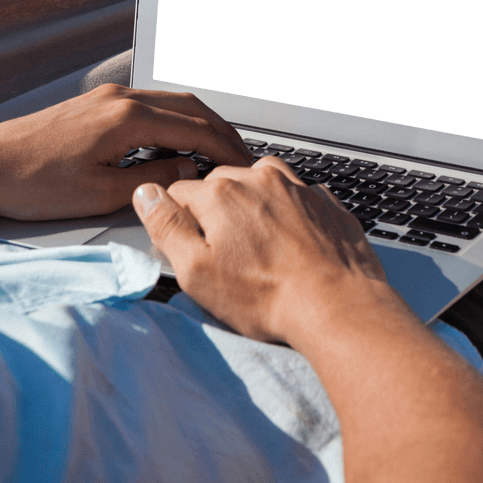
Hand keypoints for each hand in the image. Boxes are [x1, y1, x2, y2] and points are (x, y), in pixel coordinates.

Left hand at [0, 84, 251, 219]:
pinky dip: (175, 119)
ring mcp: (108, 96)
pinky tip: (177, 139)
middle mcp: (121, 98)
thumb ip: (153, 181)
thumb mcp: (100, 194)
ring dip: (199, 122)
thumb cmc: (33, 182)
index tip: (244, 165)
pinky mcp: (97, 103)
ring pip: (171, 101)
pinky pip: (150, 104)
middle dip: (221, 129)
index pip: (195, 129)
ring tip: (217, 147)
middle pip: (190, 106)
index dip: (226, 148)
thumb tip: (189, 171)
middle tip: (241, 154)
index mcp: (127, 118)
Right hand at [133, 156, 387, 346]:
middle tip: (227, 254)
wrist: (336, 304)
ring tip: (260, 247)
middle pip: (221, 185)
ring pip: (260, 184)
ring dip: (254, 206)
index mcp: (221, 194)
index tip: (188, 245)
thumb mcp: (197, 271)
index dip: (178, 220)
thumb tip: (145, 195)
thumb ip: (167, 227)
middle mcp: (258, 178)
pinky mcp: (324, 201)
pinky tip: (291, 243)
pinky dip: (289, 212)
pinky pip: (296, 197)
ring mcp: (296, 187)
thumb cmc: (268, 295)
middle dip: (217, 211)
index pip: (180, 192)